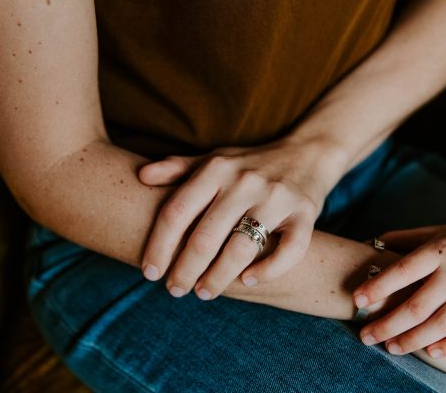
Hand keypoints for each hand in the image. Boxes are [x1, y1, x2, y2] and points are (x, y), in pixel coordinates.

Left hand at [138, 137, 345, 300]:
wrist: (306, 154)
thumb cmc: (250, 163)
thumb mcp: (213, 158)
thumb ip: (178, 167)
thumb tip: (140, 176)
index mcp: (217, 168)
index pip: (177, 212)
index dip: (158, 246)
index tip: (149, 272)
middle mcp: (245, 182)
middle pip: (205, 237)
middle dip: (184, 270)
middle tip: (175, 290)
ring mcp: (277, 198)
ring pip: (242, 248)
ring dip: (218, 278)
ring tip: (203, 292)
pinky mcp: (305, 214)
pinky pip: (289, 250)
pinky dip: (267, 271)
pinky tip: (247, 281)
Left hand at [353, 221, 445, 358]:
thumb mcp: (435, 232)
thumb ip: (403, 238)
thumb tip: (368, 243)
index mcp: (438, 251)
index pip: (403, 271)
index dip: (378, 287)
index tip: (357, 300)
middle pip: (417, 306)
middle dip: (388, 325)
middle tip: (366, 336)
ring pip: (441, 324)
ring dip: (413, 340)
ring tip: (391, 348)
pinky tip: (430, 352)